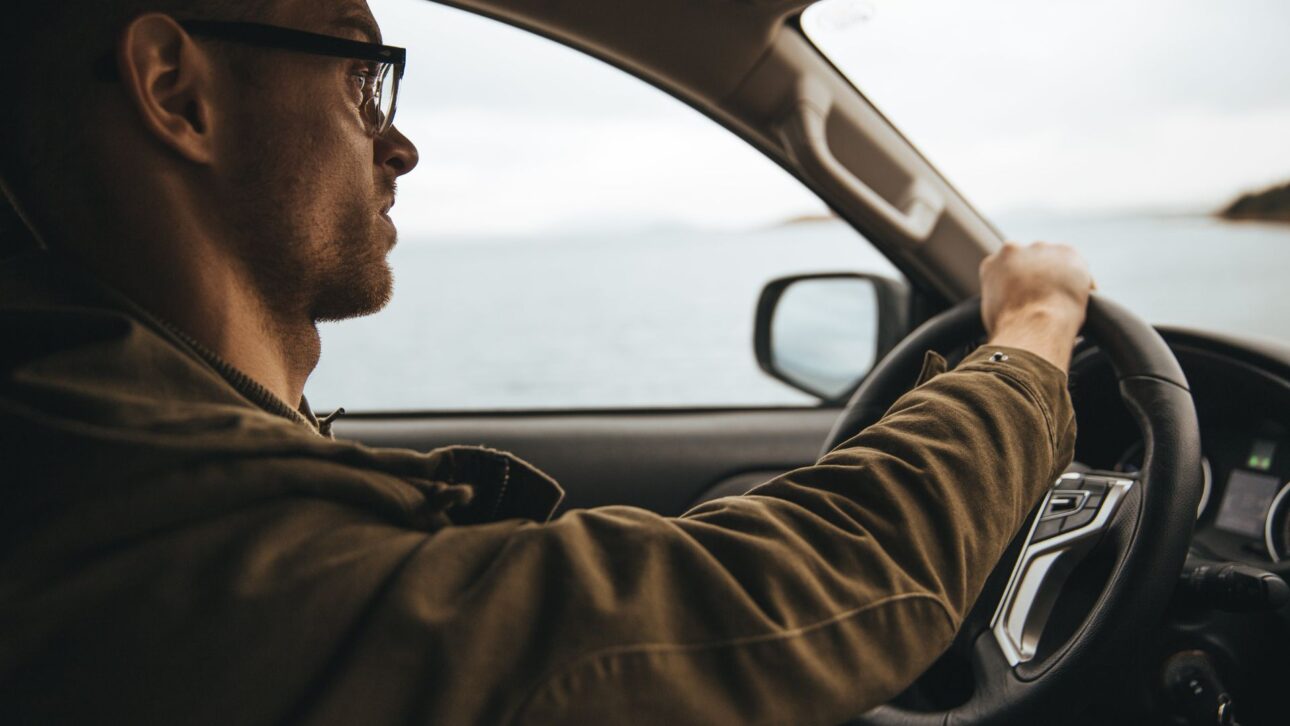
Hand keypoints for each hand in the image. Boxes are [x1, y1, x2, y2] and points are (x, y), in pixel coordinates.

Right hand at [979, 242, 1092, 372]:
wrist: (1034, 324)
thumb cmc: (1012, 327)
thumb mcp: (993, 312)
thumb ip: (1001, 298)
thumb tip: (1010, 309)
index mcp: (992, 264)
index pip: (1006, 267)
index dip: (1018, 282)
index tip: (1026, 294)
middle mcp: (1013, 250)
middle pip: (1029, 259)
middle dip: (1038, 275)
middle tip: (1045, 297)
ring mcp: (1041, 249)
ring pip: (1053, 260)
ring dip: (1059, 275)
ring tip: (1064, 300)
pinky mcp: (1067, 252)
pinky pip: (1077, 264)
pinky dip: (1082, 280)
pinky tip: (1079, 299)